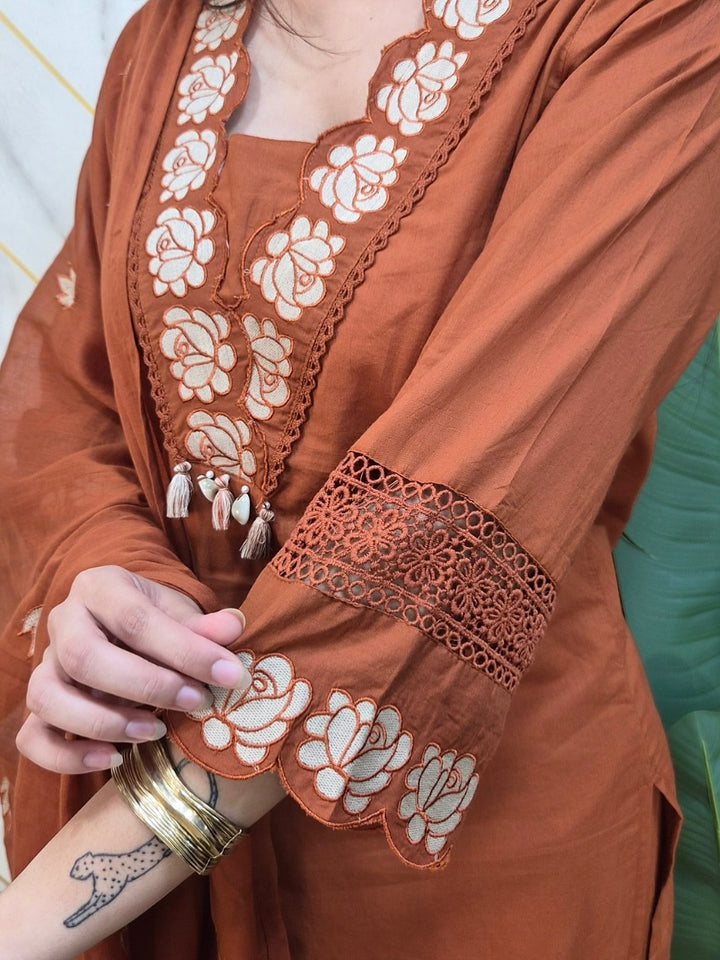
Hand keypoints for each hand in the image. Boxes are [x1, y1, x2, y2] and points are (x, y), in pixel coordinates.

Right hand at [15, 565, 249, 774]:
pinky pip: (31, 737)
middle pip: (83, 656)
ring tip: (155, 732)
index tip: (228, 674)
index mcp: (100, 588)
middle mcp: (63, 622)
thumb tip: (233, 627)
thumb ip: (204, 627)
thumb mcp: (181, 614)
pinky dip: (67, 756)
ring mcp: (44, 666)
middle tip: (194, 702)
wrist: (124, 630)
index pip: (135, 619)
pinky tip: (114, 760)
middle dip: (145, 685)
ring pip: (48, 697)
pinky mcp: (35, 707)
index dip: (184, 650)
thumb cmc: (156, 621)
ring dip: (104, 722)